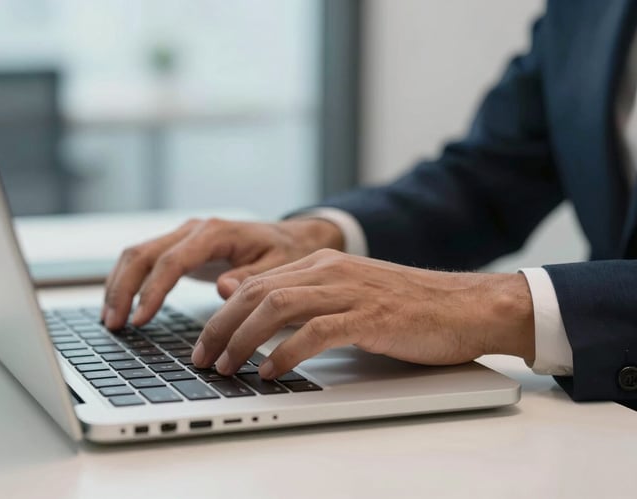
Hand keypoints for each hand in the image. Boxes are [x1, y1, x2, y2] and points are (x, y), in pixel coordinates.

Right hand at [102, 217, 343, 329]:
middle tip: (114, 324)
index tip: (140, 319)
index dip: (152, 290)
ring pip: (137, 255)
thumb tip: (223, 289)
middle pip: (143, 254)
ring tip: (110, 320)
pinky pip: (145, 261)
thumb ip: (250, 278)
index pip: (171, 261)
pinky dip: (128, 282)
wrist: (291, 238)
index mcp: (214, 233)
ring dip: (119, 285)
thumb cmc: (285, 252)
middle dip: (123, 289)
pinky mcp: (180, 248)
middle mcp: (193, 230)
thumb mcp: (278, 266)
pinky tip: (121, 306)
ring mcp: (183, 237)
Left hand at [191, 249, 535, 377]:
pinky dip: (287, 352)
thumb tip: (260, 318)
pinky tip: (272, 371)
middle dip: (221, 327)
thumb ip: (307, 300)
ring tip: (228, 366)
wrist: (466, 305)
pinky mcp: (370, 316)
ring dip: (244, 339)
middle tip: (203, 358)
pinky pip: (316, 332)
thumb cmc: (408, 308)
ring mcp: (350, 291)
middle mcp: (330, 271)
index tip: (205, 342)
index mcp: (322, 264)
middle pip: (257, 293)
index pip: (256, 283)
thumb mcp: (349, 296)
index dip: (222, 313)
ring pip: (277, 307)